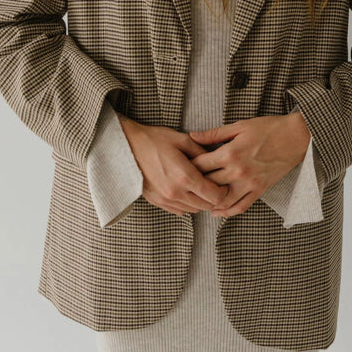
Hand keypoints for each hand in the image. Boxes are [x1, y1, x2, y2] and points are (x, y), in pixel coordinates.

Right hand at [117, 115, 232, 216]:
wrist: (126, 147)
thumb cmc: (155, 140)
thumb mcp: (183, 140)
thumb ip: (203, 152)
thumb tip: (218, 160)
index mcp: (185, 176)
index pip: (215, 195)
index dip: (224, 190)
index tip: (224, 182)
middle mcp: (175, 192)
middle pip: (206, 206)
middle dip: (214, 197)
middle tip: (216, 184)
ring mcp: (165, 199)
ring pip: (194, 210)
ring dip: (201, 201)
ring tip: (201, 187)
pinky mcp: (157, 202)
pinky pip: (180, 211)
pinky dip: (188, 204)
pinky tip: (187, 191)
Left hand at [186, 111, 311, 216]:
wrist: (295, 137)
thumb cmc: (268, 128)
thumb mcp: (240, 126)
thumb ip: (214, 134)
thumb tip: (193, 137)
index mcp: (230, 153)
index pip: (201, 165)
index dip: (188, 167)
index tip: (180, 167)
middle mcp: (238, 172)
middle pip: (208, 184)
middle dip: (194, 185)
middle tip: (184, 185)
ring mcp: (249, 183)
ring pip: (222, 200)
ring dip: (208, 203)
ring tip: (198, 201)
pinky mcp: (259, 190)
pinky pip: (241, 206)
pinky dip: (228, 212)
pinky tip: (218, 212)